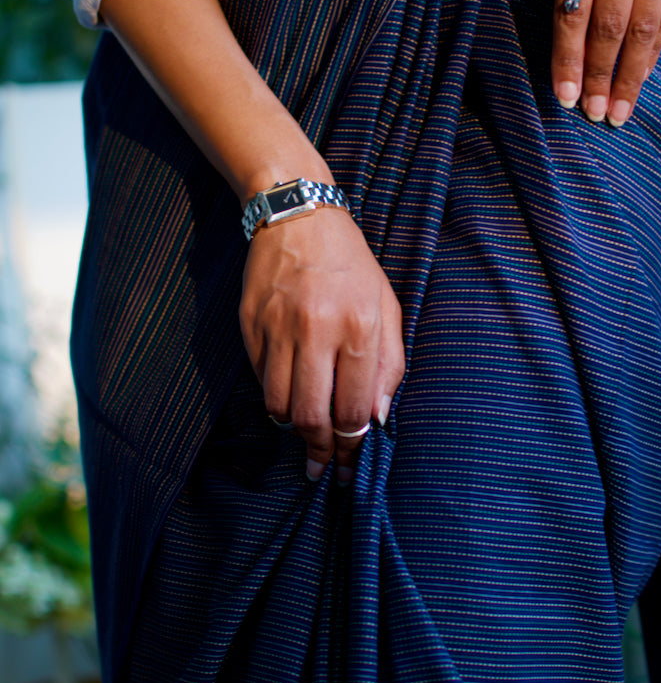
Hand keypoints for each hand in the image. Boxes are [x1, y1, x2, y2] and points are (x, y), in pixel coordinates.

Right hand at [239, 206, 404, 483]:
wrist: (297, 215)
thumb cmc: (350, 266)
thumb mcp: (386, 307)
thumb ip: (389, 365)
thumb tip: (377, 419)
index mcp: (359, 326)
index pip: (354, 407)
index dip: (353, 444)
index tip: (351, 464)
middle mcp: (317, 329)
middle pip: (312, 416)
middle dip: (320, 451)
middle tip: (322, 467)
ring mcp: (278, 328)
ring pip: (279, 405)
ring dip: (293, 429)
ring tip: (304, 434)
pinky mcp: (250, 325)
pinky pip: (261, 379)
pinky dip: (274, 397)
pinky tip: (287, 397)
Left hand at [551, 0, 660, 126]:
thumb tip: (574, 61)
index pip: (574, 10)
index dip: (569, 59)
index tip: (565, 98)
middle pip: (612, 23)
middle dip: (601, 75)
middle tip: (595, 112)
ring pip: (643, 24)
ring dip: (629, 74)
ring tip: (618, 108)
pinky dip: (652, 49)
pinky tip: (641, 75)